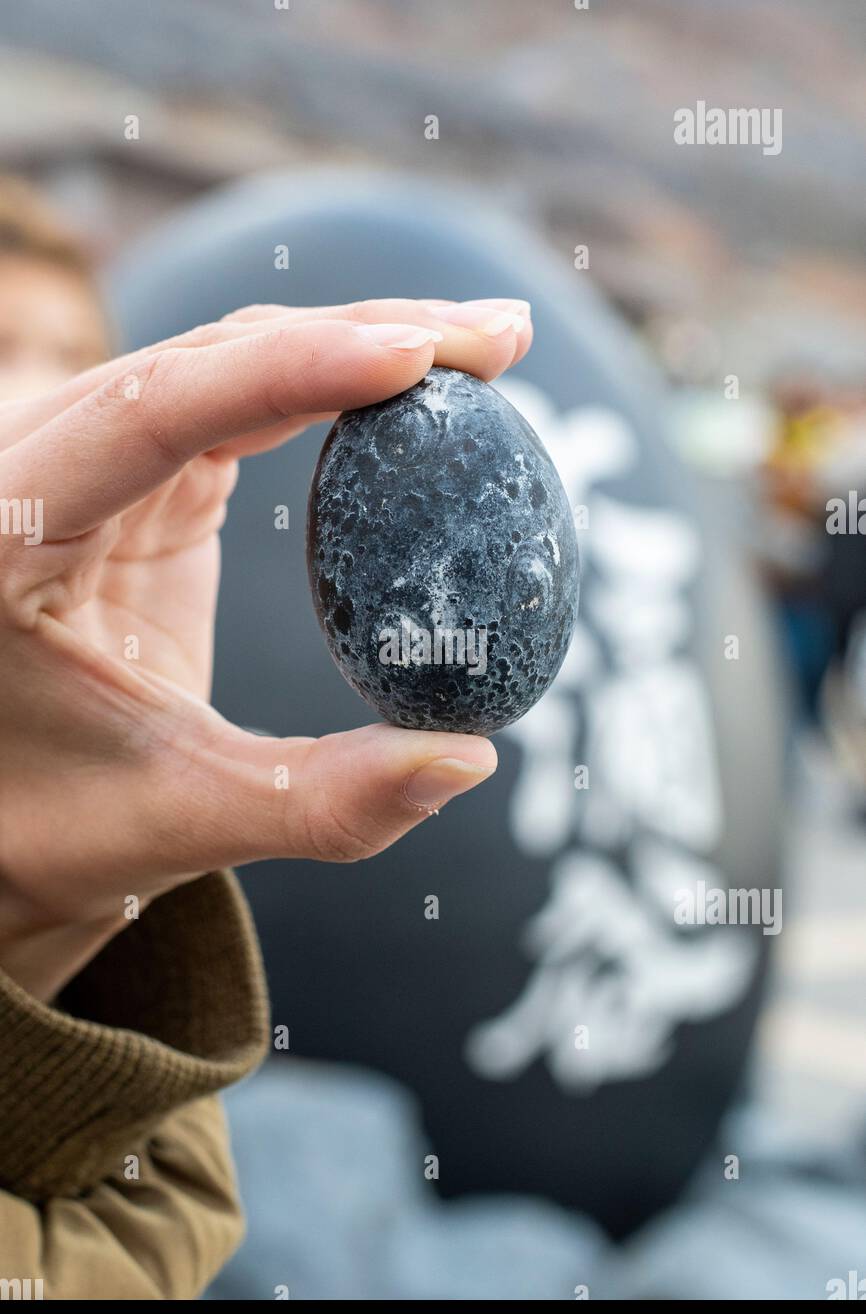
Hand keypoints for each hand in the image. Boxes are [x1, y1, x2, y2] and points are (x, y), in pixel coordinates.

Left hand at [0, 297, 531, 999]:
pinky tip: (418, 387)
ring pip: (231, 357)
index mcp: (6, 529)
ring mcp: (93, 459)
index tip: (415, 357)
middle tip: (500, 340)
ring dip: (357, 339)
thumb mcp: (180, 818)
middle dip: (359, 331)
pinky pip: (243, 401)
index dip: (286, 369)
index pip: (151, 412)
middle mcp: (39, 465)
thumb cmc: (56, 820)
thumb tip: (473, 760)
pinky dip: (333, 384)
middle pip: (206, 355)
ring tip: (489, 347)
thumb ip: (324, 802)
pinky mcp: (140, 474)